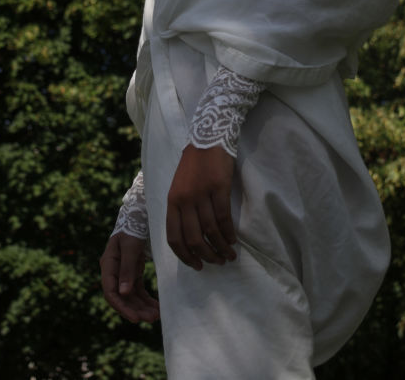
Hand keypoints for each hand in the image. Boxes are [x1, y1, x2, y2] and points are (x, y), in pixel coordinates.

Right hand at [100, 232, 159, 323]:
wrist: (139, 215)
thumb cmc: (133, 228)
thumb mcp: (130, 246)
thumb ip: (127, 268)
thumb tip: (123, 293)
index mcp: (108, 265)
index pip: (110, 292)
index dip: (122, 307)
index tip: (135, 318)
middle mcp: (114, 271)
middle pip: (122, 297)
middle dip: (136, 310)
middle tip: (152, 319)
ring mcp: (123, 273)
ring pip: (131, 296)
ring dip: (142, 307)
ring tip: (157, 315)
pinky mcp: (133, 273)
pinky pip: (138, 291)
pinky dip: (147, 299)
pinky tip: (157, 307)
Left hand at [166, 143, 236, 269]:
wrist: (208, 139)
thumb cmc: (194, 165)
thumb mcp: (179, 188)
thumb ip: (181, 210)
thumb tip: (190, 239)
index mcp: (172, 201)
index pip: (174, 238)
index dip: (185, 256)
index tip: (196, 266)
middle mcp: (184, 200)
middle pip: (194, 238)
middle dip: (206, 255)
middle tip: (217, 262)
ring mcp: (201, 194)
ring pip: (210, 231)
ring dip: (221, 247)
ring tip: (229, 254)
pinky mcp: (219, 187)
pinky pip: (223, 217)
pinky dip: (229, 232)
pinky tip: (233, 239)